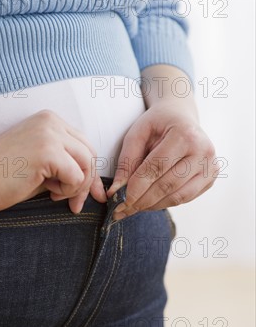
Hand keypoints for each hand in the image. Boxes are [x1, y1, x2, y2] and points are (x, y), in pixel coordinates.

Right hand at [0, 110, 105, 212]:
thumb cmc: (1, 176)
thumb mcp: (39, 165)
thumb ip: (63, 166)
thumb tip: (91, 185)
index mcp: (49, 121)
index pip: (83, 146)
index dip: (87, 173)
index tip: (84, 195)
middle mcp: (52, 122)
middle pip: (90, 153)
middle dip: (86, 183)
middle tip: (73, 204)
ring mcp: (50, 134)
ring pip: (87, 164)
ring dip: (76, 187)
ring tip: (54, 194)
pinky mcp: (48, 151)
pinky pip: (76, 176)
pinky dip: (68, 190)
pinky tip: (49, 192)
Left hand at [106, 102, 219, 220]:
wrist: (182, 116)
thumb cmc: (158, 124)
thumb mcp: (138, 134)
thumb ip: (126, 161)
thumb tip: (116, 191)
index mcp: (185, 134)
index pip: (156, 168)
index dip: (136, 187)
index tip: (118, 200)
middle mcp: (203, 151)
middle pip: (167, 185)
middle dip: (141, 201)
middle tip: (121, 210)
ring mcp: (211, 166)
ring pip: (177, 197)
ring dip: (152, 206)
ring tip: (132, 208)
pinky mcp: (210, 179)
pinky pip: (184, 199)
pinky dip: (164, 204)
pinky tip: (148, 203)